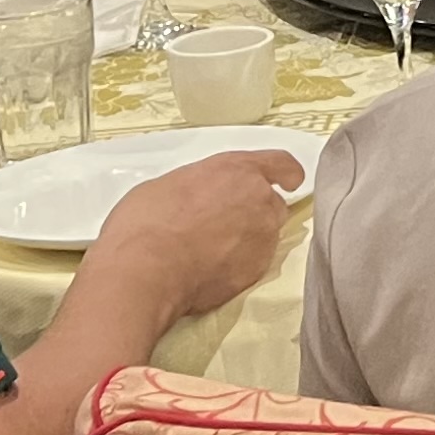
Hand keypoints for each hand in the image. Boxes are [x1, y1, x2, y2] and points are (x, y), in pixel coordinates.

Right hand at [90, 150, 301, 321]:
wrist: (145, 269)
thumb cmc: (146, 221)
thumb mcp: (169, 185)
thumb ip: (201, 186)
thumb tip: (200, 200)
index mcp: (238, 170)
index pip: (280, 164)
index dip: (286, 172)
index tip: (289, 180)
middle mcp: (260, 200)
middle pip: (272, 204)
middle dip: (255, 212)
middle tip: (221, 224)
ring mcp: (263, 238)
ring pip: (264, 236)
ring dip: (246, 239)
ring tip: (209, 250)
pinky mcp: (257, 270)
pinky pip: (252, 263)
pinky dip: (237, 264)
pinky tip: (208, 269)